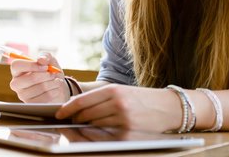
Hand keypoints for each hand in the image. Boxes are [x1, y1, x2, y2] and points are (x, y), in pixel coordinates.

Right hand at [9, 52, 69, 102]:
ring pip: (39, 88)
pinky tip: (56, 88)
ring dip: (52, 83)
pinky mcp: (31, 104)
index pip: (16, 65)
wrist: (57, 86)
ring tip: (57, 81)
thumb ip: (45, 56)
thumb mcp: (48, 60)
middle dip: (46, 75)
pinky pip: (44, 98)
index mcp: (17, 70)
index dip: (32, 65)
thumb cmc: (49, 71)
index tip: (45, 66)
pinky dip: (53, 91)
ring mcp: (22, 95)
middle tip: (53, 74)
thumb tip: (41, 60)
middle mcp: (16, 83)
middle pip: (29, 79)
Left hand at [55, 84, 181, 131]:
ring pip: (93, 126)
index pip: (82, 101)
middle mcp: (117, 104)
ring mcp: (123, 120)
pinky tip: (95, 134)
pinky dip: (97, 136)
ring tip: (83, 127)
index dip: (68, 109)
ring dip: (85, 128)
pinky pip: (104, 137)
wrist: (168, 107)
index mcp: (113, 90)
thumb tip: (76, 107)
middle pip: (85, 115)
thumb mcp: (121, 91)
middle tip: (71, 122)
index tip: (59, 114)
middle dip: (76, 120)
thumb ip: (100, 98)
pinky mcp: (128, 133)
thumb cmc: (142, 98)